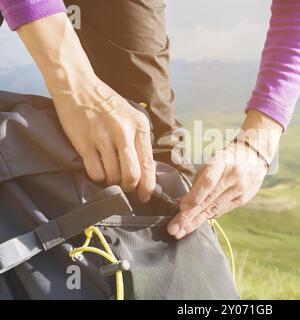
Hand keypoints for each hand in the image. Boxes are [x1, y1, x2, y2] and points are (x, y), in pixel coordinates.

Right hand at [52, 78, 155, 201]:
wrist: (78, 86)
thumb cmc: (107, 103)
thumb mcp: (131, 116)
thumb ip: (138, 140)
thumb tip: (145, 170)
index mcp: (139, 126)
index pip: (148, 163)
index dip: (148, 185)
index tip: (145, 195)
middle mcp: (124, 132)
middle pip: (132, 174)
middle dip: (130, 187)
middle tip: (127, 188)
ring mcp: (103, 138)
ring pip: (113, 176)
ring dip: (113, 182)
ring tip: (111, 175)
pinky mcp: (84, 143)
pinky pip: (95, 172)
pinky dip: (98, 177)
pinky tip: (99, 170)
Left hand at [167, 109, 282, 238]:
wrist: (254, 156)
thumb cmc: (226, 157)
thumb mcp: (212, 159)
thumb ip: (200, 180)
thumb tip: (184, 202)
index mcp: (223, 161)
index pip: (208, 182)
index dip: (194, 197)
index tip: (181, 209)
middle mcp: (234, 176)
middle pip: (209, 200)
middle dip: (190, 217)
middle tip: (175, 229)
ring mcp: (241, 189)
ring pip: (215, 209)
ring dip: (196, 221)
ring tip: (181, 231)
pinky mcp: (244, 199)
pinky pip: (223, 210)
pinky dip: (209, 216)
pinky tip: (197, 223)